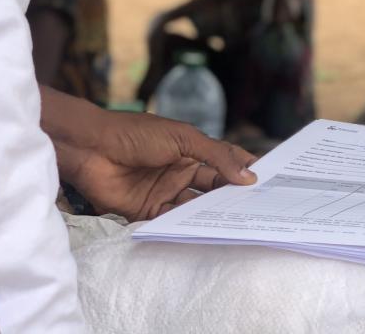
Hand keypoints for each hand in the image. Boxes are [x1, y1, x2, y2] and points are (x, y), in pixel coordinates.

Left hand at [41, 89, 256, 220]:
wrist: (92, 148)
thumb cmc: (137, 133)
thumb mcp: (183, 138)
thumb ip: (216, 156)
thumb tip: (249, 175)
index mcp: (193, 150)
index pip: (225, 161)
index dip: (246, 169)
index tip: (271, 182)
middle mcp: (182, 172)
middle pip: (214, 188)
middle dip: (234, 197)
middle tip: (260, 210)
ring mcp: (166, 192)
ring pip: (196, 207)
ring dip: (213, 214)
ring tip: (239, 224)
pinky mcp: (148, 211)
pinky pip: (172, 221)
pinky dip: (187, 226)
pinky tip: (205, 231)